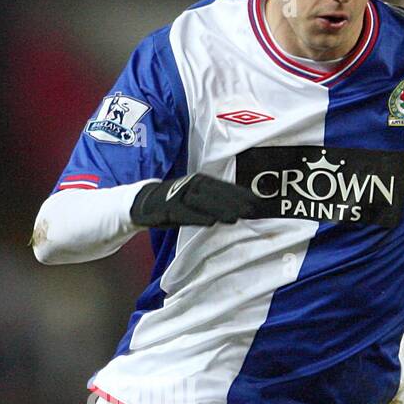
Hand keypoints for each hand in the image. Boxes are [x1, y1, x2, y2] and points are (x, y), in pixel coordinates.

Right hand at [130, 173, 259, 227]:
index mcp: (201, 181)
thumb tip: (241, 208)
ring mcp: (179, 196)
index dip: (242, 194)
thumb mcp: (197, 199)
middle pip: (217, 193)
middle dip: (235, 202)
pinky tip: (210, 222)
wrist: (145, 202)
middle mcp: (191, 185)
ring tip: (236, 218)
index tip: (258, 203)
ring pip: (203, 202)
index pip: (225, 187)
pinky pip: (184, 213)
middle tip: (252, 212)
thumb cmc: (176, 203)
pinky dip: (197, 217)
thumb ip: (216, 202)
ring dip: (220, 209)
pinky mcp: (168, 208)